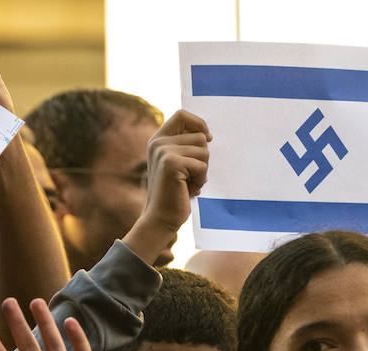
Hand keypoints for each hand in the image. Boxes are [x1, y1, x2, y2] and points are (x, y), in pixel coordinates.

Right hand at [123, 108, 211, 263]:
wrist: (160, 219)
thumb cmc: (174, 194)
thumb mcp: (179, 165)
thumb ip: (186, 147)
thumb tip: (208, 135)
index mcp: (158, 140)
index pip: (182, 114)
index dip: (199, 123)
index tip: (207, 139)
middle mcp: (158, 142)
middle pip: (200, 135)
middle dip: (203, 158)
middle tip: (190, 176)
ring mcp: (163, 151)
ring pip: (204, 150)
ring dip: (203, 170)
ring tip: (189, 184)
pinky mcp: (171, 163)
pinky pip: (202, 165)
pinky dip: (201, 180)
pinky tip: (189, 190)